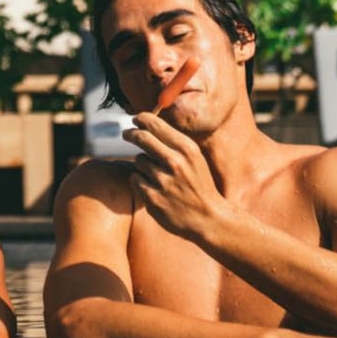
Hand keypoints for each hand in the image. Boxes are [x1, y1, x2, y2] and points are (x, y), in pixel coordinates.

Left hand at [123, 111, 227, 240]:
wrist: (209, 218)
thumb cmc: (199, 184)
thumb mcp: (194, 158)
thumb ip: (174, 142)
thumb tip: (147, 124)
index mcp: (187, 149)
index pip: (155, 125)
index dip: (141, 119)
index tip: (135, 119)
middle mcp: (174, 162)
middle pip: (141, 137)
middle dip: (131, 134)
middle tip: (127, 134)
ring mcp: (162, 181)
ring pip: (139, 160)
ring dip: (143, 164)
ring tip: (158, 175)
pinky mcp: (153, 198)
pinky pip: (135, 179)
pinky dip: (141, 181)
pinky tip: (154, 188)